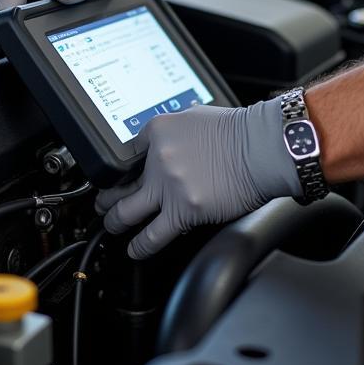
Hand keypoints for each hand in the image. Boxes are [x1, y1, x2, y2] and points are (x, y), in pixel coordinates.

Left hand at [95, 97, 301, 259]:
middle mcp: (158, 156)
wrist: (261, 148)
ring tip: (110, 225)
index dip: (122, 168)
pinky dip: (139, 245)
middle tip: (102, 202)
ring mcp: (169, 185)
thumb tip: (173, 137)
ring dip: (114, 220)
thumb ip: (177, 126)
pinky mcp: (184, 210)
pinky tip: (133, 249)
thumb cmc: (239, 131)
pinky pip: (154, 234)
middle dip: (107, 196)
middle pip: (121, 182)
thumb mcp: (196, 115)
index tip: (120, 176)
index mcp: (159, 130)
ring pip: (128, 211)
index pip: (129, 151)